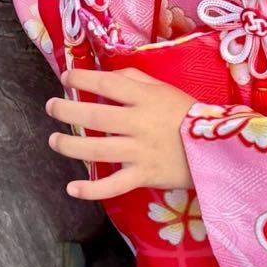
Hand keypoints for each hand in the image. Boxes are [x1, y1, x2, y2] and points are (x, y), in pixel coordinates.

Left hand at [46, 68, 196, 199]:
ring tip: (54, 140)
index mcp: (146, 98)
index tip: (66, 77)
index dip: (83, 79)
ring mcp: (140, 152)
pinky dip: (91, 190)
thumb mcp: (164, 88)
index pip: (108, 84)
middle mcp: (139, 123)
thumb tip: (106, 76)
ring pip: (98, 150)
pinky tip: (72, 189)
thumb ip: (135, 80)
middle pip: (96, 116)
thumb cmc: (185, 113)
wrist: (216, 148)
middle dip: (68, 110)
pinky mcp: (143, 176)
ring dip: (70, 145)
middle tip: (51, 106)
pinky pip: (113, 186)